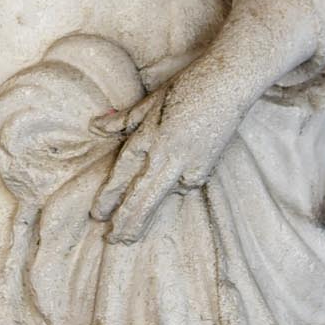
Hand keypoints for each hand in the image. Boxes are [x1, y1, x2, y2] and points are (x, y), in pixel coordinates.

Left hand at [91, 58, 246, 243]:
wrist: (228, 85)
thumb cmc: (187, 87)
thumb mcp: (149, 102)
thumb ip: (123, 121)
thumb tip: (96, 126)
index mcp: (148, 137)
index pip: (123, 174)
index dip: (109, 196)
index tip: (98, 214)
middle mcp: (165, 155)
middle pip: (141, 196)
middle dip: (126, 220)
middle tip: (111, 239)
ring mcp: (187, 164)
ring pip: (160, 199)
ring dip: (144, 219)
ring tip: (129, 238)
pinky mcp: (204, 169)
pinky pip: (183, 186)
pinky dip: (173, 189)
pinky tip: (168, 190)